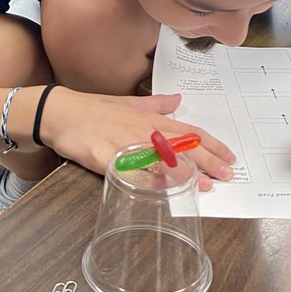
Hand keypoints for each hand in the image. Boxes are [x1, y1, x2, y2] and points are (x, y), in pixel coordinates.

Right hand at [38, 89, 234, 189]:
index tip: (229, 157)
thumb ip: (156, 104)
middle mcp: (144, 131)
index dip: (212, 145)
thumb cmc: (94, 109)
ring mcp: (128, 145)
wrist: (61, 113)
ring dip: (186, 174)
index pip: (190, 131)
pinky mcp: (109, 158)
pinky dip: (149, 182)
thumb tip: (177, 99)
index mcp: (151, 119)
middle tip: (227, 175)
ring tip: (206, 186)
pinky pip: (132, 173)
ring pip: (163, 160)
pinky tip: (163, 192)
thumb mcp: (129, 102)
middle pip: (183, 146)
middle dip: (208, 161)